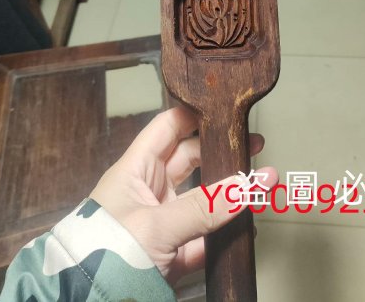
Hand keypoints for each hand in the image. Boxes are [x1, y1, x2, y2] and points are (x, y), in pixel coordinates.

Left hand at [90, 106, 276, 283]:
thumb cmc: (106, 254)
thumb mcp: (155, 225)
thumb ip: (206, 206)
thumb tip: (251, 184)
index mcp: (135, 170)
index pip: (167, 128)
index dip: (194, 114)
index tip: (226, 108)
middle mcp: (149, 190)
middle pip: (190, 159)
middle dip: (221, 151)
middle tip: (253, 145)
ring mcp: (161, 222)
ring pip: (201, 199)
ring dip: (228, 194)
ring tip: (258, 185)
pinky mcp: (171, 255)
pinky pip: (204, 237)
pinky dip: (225, 234)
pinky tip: (247, 228)